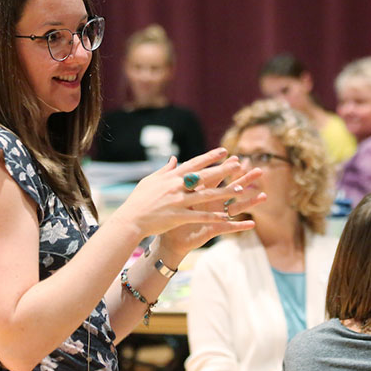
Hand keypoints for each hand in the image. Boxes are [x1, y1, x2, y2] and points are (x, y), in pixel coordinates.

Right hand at [111, 148, 259, 242]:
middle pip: (204, 176)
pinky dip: (213, 216)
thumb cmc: (139, 200)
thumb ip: (165, 170)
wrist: (130, 219)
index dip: (210, 157)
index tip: (224, 151)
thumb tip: (173, 158)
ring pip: (206, 195)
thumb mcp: (150, 180)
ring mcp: (177, 201)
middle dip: (222, 170)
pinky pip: (199, 216)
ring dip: (224, 192)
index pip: (194, 163)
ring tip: (240, 189)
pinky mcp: (177, 216)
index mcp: (171, 177)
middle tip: (238, 164)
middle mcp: (176, 186)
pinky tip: (226, 217)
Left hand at [159, 164, 266, 257]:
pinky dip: (240, 226)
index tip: (237, 158)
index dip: (226, 168)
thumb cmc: (171, 216)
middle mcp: (212, 202)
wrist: (168, 239)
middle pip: (231, 189)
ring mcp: (215, 216)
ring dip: (250, 202)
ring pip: (235, 207)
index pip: (217, 177)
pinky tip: (252, 224)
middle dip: (245, 180)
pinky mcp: (214, 229)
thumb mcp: (174, 196)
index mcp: (202, 193)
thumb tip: (175, 159)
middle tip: (259, 171)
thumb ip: (178, 179)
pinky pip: (228, 228)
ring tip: (264, 196)